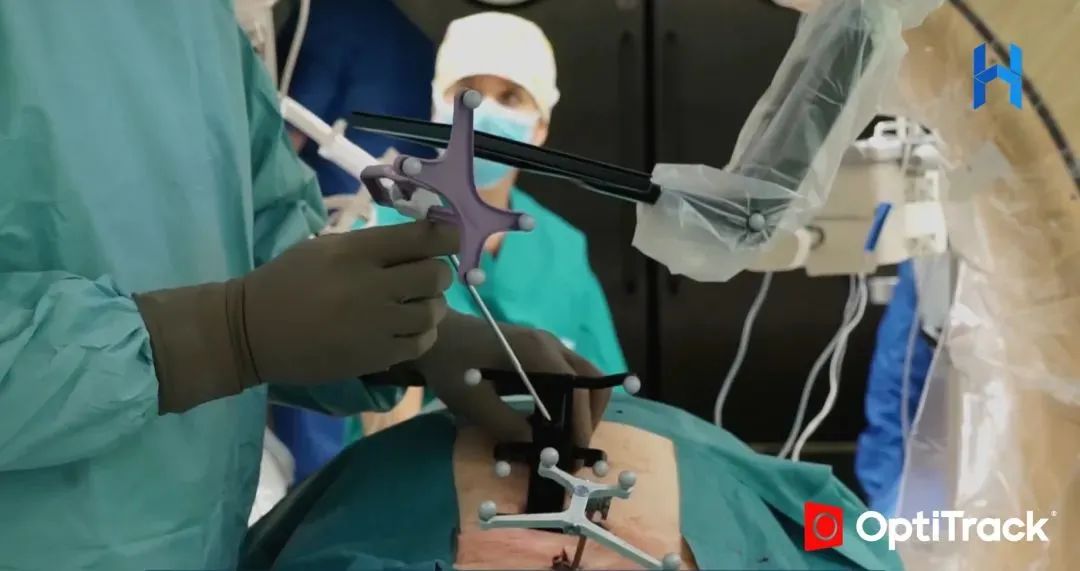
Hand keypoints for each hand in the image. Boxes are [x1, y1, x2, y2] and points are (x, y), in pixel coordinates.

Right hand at [242, 221, 456, 380]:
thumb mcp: (324, 248)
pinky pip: (421, 342)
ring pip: (434, 311)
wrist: (251, 332)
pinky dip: (422, 333)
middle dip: (438, 272)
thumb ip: (372, 244)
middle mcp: (371, 286)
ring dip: (432, 305)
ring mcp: (376, 325)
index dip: (446, 235)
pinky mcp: (375, 357)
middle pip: (436, 274)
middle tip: (425, 276)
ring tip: (414, 304)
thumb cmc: (286, 281)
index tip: (448, 237)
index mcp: (356, 252)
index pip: (423, 237)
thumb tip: (420, 239)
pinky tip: (407, 328)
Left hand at [416, 311, 610, 447]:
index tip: (575, 451)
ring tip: (566, 438)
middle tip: (575, 446)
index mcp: (536, 351)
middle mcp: (549, 345)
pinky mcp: (538, 352)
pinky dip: (569, 400)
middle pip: (591, 379)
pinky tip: (552, 422)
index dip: (580, 422)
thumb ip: (506, 425)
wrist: (434, 335)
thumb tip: (538, 449)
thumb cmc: (451, 365)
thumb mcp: (473, 401)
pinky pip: (567, 376)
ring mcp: (546, 345)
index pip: (575, 388)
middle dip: (589, 415)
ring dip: (582, 408)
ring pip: (582, 377)